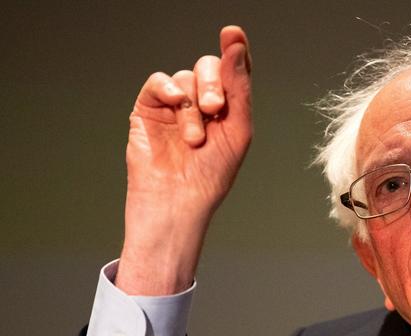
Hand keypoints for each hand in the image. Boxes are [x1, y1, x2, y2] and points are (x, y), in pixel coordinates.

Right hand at [117, 26, 252, 294]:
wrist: (178, 202)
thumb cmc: (212, 174)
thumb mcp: (237, 129)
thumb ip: (238, 87)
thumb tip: (235, 44)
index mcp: (228, 108)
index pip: (233, 70)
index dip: (235, 51)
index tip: (233, 33)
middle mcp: (201, 102)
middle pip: (209, 67)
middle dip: (213, 83)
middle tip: (214, 108)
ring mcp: (174, 105)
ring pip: (185, 78)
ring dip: (192, 106)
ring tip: (194, 138)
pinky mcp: (148, 110)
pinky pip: (158, 82)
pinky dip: (168, 89)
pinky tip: (176, 105)